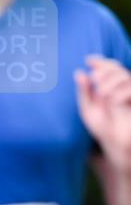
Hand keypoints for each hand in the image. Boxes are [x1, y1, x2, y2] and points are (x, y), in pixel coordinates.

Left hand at [75, 56, 130, 170]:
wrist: (115, 145)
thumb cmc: (101, 126)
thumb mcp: (87, 110)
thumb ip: (83, 92)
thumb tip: (78, 72)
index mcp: (110, 85)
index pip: (107, 66)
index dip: (99, 61)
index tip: (88, 59)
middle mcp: (121, 86)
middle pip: (116, 68)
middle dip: (105, 70)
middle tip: (94, 78)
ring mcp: (129, 93)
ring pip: (125, 76)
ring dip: (111, 80)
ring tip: (100, 92)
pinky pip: (130, 90)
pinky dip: (119, 93)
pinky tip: (110, 99)